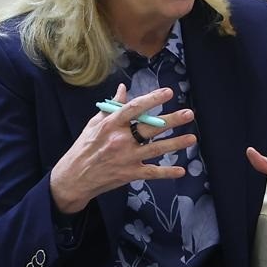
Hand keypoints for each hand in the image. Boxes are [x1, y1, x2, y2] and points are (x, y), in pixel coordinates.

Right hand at [50, 84, 196, 213]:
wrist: (73, 178)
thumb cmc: (84, 148)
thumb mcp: (93, 124)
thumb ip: (111, 107)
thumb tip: (123, 88)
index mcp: (111, 125)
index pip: (134, 108)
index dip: (152, 99)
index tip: (168, 92)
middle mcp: (120, 140)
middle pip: (150, 128)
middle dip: (171, 120)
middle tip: (189, 114)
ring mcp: (127, 157)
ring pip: (156, 149)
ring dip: (176, 144)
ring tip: (192, 138)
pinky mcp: (130, 173)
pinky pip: (152, 172)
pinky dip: (167, 172)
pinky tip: (181, 170)